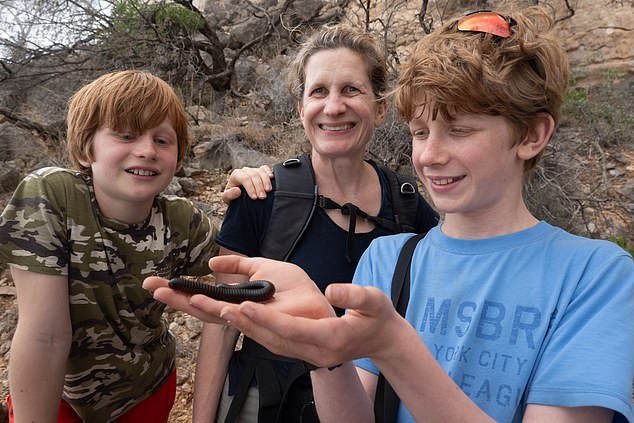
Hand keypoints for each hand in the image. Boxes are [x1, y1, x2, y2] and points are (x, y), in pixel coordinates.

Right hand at [142, 255, 333, 325]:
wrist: (321, 304)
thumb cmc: (295, 290)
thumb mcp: (263, 267)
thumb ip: (239, 265)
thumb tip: (212, 261)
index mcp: (236, 301)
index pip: (202, 298)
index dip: (179, 292)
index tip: (154, 284)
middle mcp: (240, 315)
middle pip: (204, 311)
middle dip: (179, 301)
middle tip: (154, 290)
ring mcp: (255, 323)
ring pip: (225, 319)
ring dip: (206, 309)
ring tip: (189, 298)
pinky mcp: (275, 328)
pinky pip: (255, 324)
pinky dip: (241, 317)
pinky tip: (227, 308)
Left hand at [209, 256, 403, 367]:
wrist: (382, 341)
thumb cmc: (378, 318)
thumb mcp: (374, 301)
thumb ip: (354, 295)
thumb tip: (331, 289)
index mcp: (331, 337)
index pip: (293, 329)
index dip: (267, 318)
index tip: (244, 305)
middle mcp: (316, 351)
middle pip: (273, 338)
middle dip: (245, 323)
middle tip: (219, 308)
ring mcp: (308, 354)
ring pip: (270, 342)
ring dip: (245, 327)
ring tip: (221, 311)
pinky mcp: (303, 350)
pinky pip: (274, 342)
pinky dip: (255, 330)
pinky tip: (240, 318)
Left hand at [221, 165, 272, 202]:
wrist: (239, 198)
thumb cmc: (233, 198)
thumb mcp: (227, 199)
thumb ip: (229, 195)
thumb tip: (237, 190)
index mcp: (236, 175)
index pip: (244, 178)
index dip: (250, 188)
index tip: (254, 198)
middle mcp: (245, 170)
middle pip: (254, 175)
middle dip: (259, 186)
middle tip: (262, 197)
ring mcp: (253, 170)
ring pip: (261, 172)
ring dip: (266, 181)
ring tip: (268, 191)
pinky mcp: (260, 171)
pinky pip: (265, 168)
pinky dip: (269, 172)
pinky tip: (272, 178)